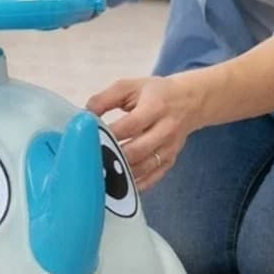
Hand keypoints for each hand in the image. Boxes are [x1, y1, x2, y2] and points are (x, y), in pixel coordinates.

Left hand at [86, 73, 198, 189]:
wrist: (190, 102)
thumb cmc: (154, 93)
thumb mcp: (129, 86)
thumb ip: (104, 99)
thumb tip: (84, 116)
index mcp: (155, 107)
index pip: (130, 125)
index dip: (109, 134)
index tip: (90, 139)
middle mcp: (166, 130)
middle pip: (137, 150)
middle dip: (113, 157)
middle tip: (91, 162)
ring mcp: (169, 149)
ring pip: (144, 168)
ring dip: (121, 174)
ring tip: (100, 176)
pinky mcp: (170, 161)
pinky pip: (152, 178)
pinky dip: (135, 185)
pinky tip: (118, 187)